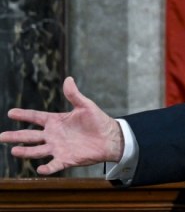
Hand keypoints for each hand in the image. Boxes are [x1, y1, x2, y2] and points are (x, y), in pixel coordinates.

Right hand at [1, 76, 123, 174]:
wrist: (110, 138)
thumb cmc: (98, 121)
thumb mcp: (86, 106)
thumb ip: (74, 95)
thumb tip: (68, 79)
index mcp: (56, 121)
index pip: (36, 117)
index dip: (23, 115)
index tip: (10, 112)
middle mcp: (53, 135)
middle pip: (30, 136)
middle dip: (15, 136)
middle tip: (1, 136)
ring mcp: (58, 148)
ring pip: (37, 150)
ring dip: (26, 151)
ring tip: (14, 150)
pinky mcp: (66, 159)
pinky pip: (54, 165)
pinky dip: (47, 168)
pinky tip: (39, 168)